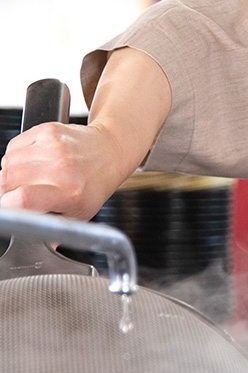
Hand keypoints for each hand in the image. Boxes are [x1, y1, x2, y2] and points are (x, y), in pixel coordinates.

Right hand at [0, 122, 124, 218]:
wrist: (111, 150)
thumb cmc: (94, 185)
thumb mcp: (80, 214)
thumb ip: (54, 229)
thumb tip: (34, 242)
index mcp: (70, 193)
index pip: (23, 199)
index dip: (8, 205)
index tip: (12, 207)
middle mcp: (62, 168)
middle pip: (8, 179)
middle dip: (6, 190)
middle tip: (20, 192)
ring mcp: (55, 146)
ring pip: (7, 162)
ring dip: (10, 172)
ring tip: (28, 176)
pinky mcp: (49, 131)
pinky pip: (13, 145)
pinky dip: (16, 155)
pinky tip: (32, 160)